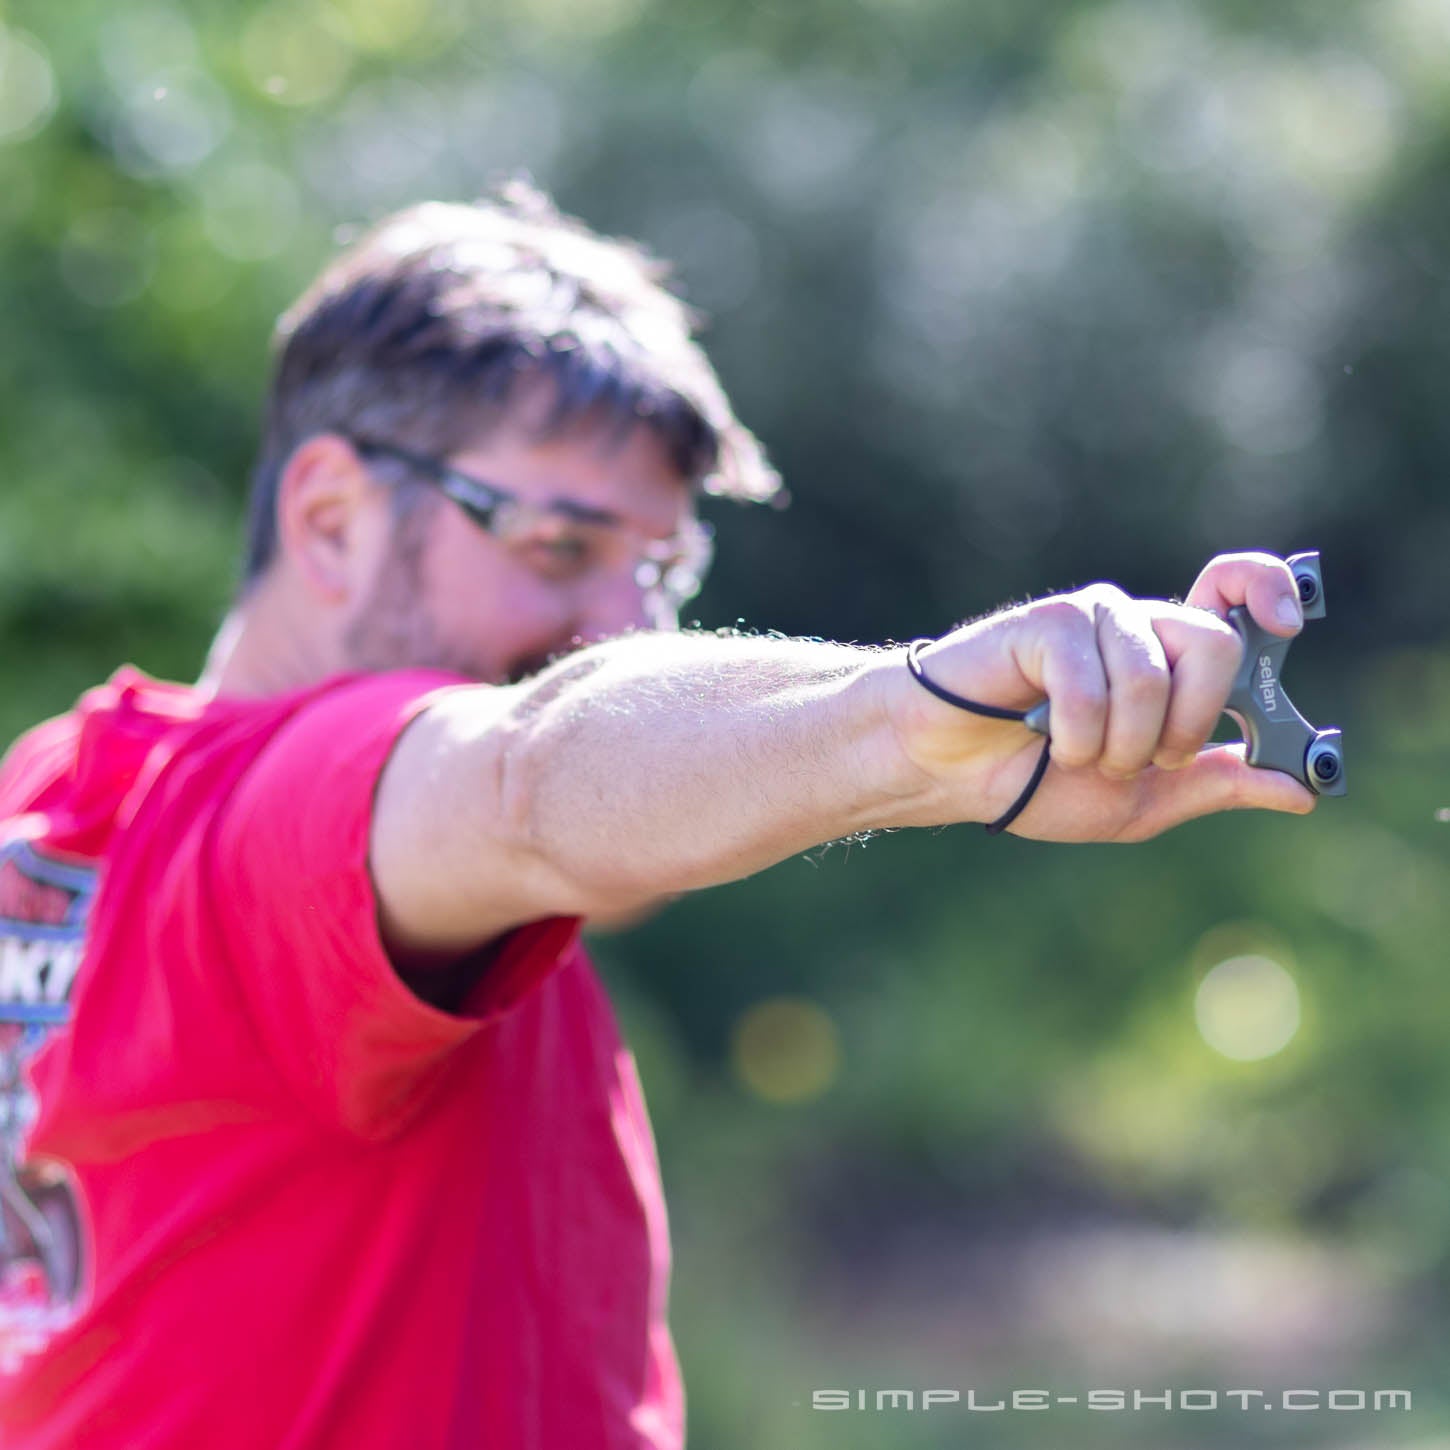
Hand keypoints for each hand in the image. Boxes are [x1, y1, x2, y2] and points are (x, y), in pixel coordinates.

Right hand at [886, 552, 1316, 841]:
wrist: (948, 775)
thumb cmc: (1036, 782)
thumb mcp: (1143, 799)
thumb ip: (1216, 785)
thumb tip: (1302, 792)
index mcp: (1169, 659)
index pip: (1235, 591)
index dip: (1269, 592)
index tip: (1288, 627)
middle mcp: (1138, 628)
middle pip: (1216, 641)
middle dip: (1190, 722)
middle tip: (1151, 757)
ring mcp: (1093, 620)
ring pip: (1153, 676)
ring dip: (1121, 745)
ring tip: (1080, 758)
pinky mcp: (1047, 624)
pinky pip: (1091, 684)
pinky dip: (1075, 736)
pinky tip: (1044, 741)